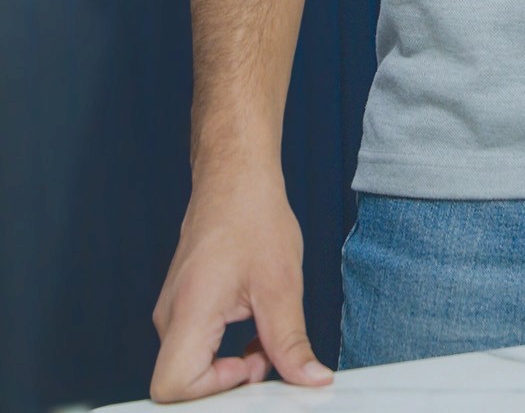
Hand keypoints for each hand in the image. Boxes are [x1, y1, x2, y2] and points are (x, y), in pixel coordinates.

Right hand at [150, 167, 333, 400]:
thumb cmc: (253, 216)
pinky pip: (196, 347)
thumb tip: (312, 381)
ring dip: (230, 365)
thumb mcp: (281, 284)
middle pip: (181, 382)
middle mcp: (170, 316)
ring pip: (191, 365)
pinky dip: (226, 351)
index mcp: (188, 312)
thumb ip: (291, 342)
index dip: (212, 391)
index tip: (249, 366)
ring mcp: (173, 311)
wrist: (236, 175)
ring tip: (265, 338)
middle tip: (265, 358)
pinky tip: (256, 329)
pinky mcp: (182, 306)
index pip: (172, 387)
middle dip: (227, 383)